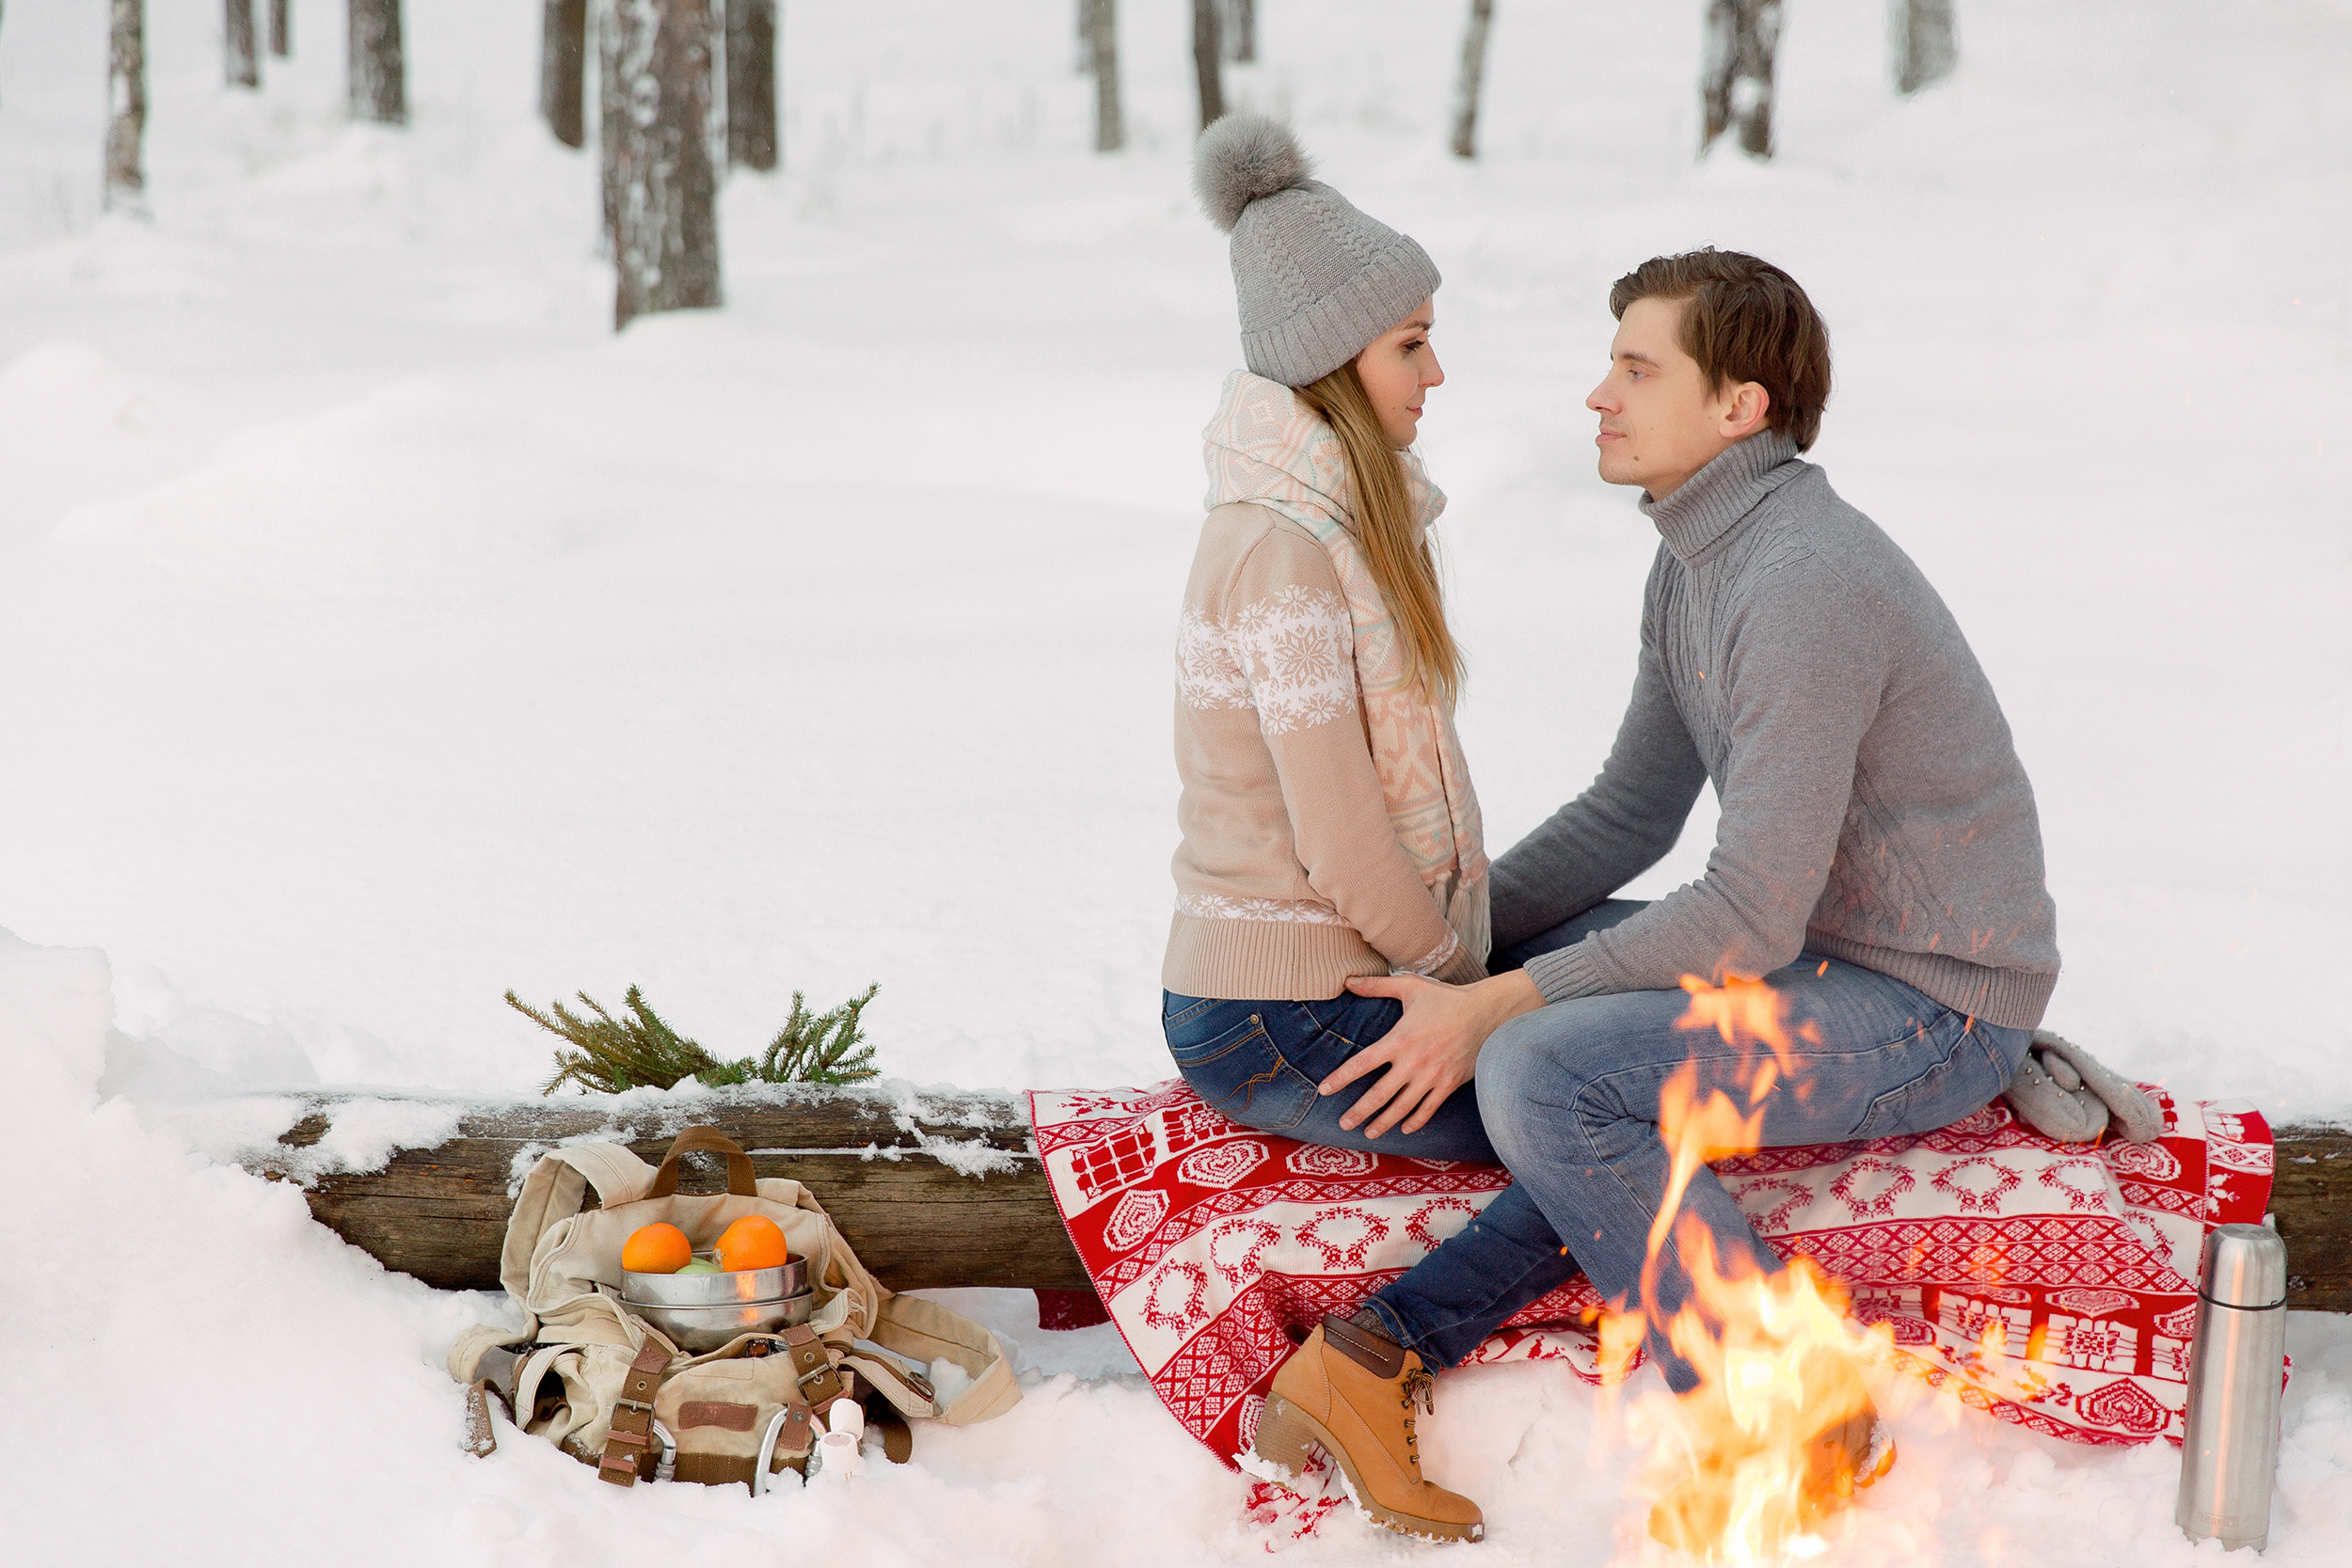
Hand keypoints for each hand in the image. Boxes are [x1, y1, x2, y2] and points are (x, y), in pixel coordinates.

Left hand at [1321, 970, 1545, 1137]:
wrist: (1486, 1012)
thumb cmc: (1445, 998)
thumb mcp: (1410, 986)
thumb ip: (1376, 985)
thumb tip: (1347, 981)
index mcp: (1399, 1039)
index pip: (1362, 1063)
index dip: (1341, 1078)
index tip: (1324, 1090)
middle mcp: (1413, 1062)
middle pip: (1379, 1094)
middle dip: (1359, 1112)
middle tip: (1343, 1124)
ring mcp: (1432, 1076)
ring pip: (1402, 1107)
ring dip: (1383, 1123)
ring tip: (1368, 1133)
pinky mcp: (1449, 1084)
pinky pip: (1429, 1109)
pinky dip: (1415, 1121)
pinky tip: (1404, 1128)